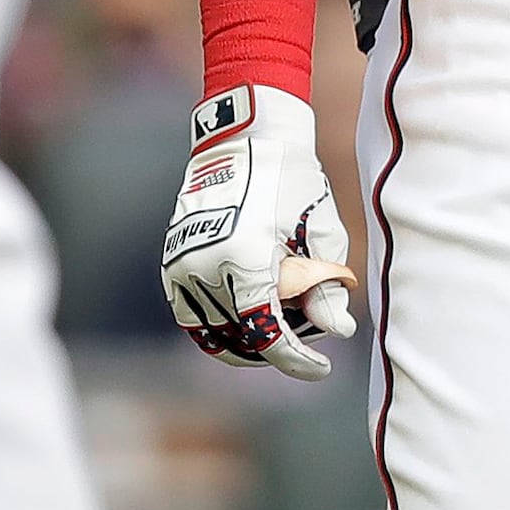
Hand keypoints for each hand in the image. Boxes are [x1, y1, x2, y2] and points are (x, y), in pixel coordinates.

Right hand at [158, 85, 358, 378]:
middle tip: (307, 350)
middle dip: (276, 348)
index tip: (321, 370)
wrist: (245, 138)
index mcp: (244, 258)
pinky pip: (188, 311)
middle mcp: (205, 263)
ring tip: (278, 337)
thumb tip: (337, 331)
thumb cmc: (293, 182)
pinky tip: (243, 328)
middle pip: (239, 334)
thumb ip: (326, 286)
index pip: (266, 332)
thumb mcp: (321, 233)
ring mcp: (182, 261)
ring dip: (244, 341)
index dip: (295, 360)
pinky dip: (215, 326)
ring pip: (210, 329)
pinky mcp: (172, 258)